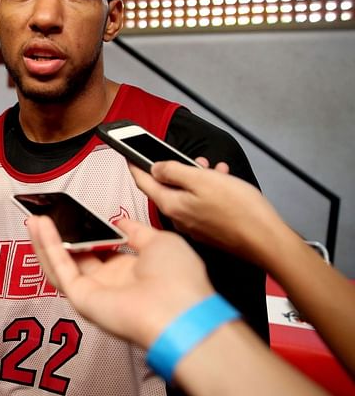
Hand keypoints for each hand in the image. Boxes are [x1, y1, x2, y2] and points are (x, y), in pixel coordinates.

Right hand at [27, 216, 214, 347]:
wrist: (178, 311)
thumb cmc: (179, 280)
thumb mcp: (160, 241)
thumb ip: (136, 231)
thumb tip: (120, 222)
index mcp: (132, 272)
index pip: (103, 249)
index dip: (88, 232)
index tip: (76, 214)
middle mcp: (111, 284)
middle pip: (77, 257)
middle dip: (61, 237)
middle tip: (48, 216)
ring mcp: (94, 292)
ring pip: (62, 264)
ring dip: (46, 241)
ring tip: (35, 218)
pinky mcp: (82, 298)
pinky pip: (60, 270)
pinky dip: (47, 247)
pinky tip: (40, 226)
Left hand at [128, 160, 284, 261]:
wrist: (266, 239)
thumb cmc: (238, 210)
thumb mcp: (202, 179)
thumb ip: (174, 171)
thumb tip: (155, 168)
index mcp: (171, 205)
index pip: (144, 182)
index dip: (136, 166)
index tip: (129, 155)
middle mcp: (179, 218)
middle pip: (167, 188)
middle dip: (177, 169)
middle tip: (189, 159)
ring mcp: (194, 226)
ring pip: (187, 194)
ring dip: (198, 178)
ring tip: (214, 168)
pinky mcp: (210, 230)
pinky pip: (201, 204)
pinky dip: (209, 190)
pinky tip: (224, 182)